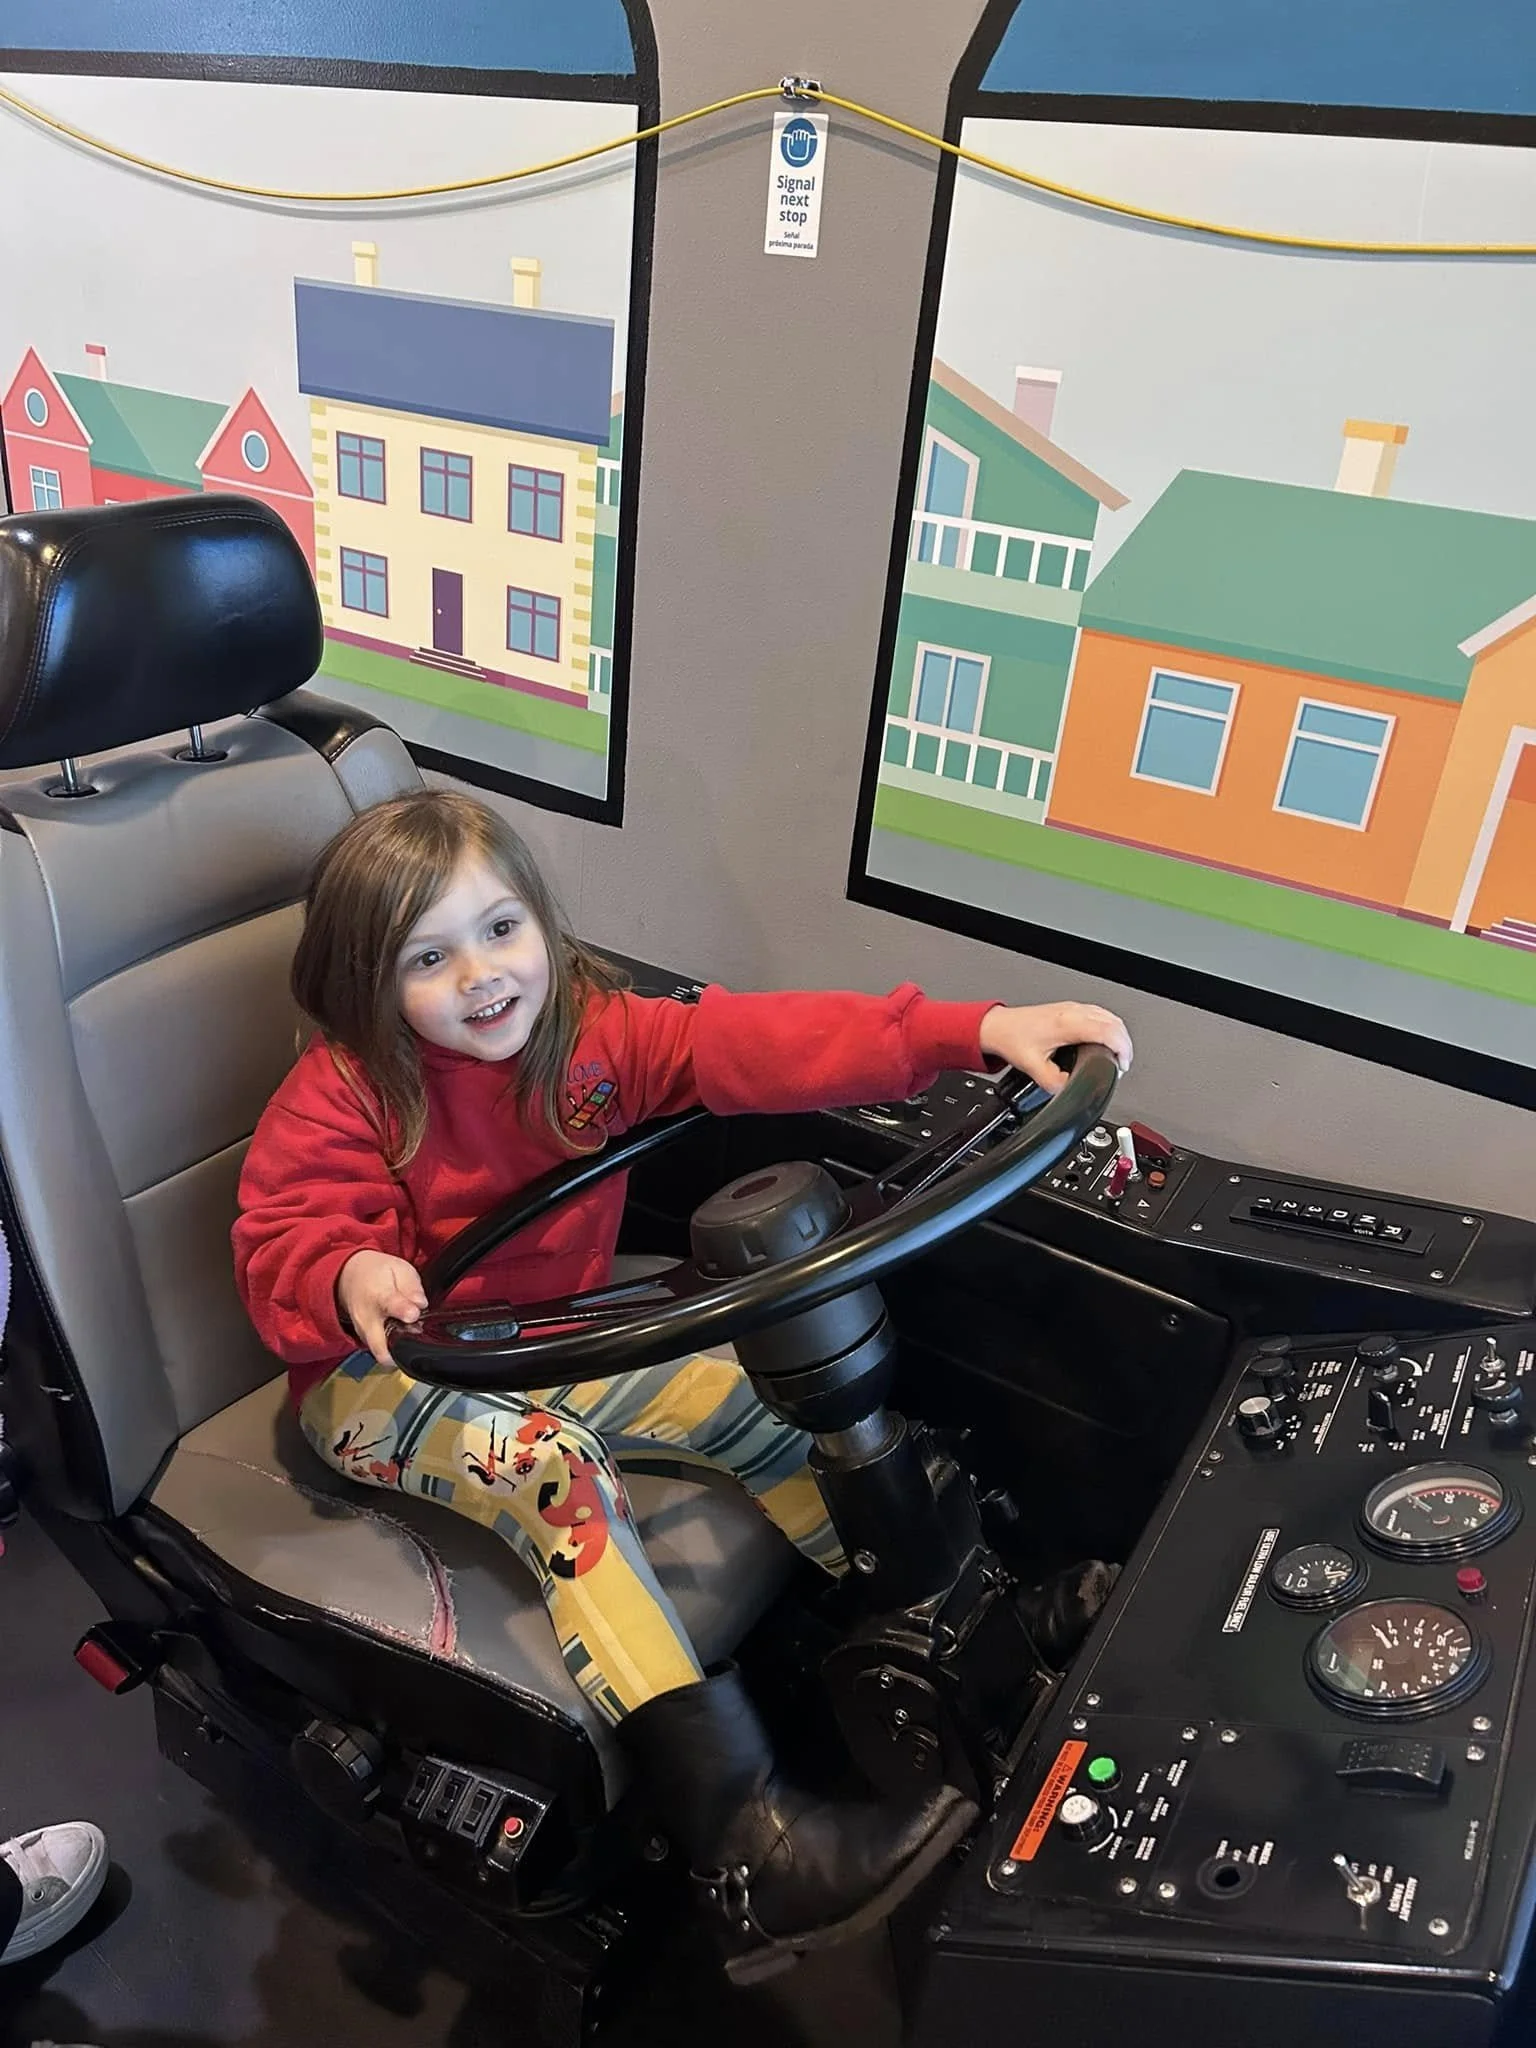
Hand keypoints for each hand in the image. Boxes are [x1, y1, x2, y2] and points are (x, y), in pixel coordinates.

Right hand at [337, 1249, 427, 1365]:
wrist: (350, 1278)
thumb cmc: (377, 1273)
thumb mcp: (399, 1269)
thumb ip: (412, 1287)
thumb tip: (421, 1304)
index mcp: (379, 1295)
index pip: (391, 1307)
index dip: (405, 1312)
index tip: (413, 1314)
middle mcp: (368, 1318)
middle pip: (380, 1348)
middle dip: (399, 1350)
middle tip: (414, 1339)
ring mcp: (363, 1332)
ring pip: (381, 1352)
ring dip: (397, 1347)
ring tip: (406, 1329)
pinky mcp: (364, 1340)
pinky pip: (380, 1350)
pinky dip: (392, 1345)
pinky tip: (398, 1331)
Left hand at [979, 1001, 1132, 1095]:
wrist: (998, 1026)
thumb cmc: (1012, 1039)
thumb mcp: (1033, 1068)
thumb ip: (1055, 1083)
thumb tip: (1070, 1091)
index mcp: (1067, 1024)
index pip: (1107, 1031)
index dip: (1122, 1049)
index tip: (1122, 1064)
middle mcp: (1072, 1011)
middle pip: (1114, 1022)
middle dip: (1124, 1045)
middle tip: (1122, 1064)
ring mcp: (1072, 1007)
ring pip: (1109, 1016)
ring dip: (1118, 1035)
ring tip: (1117, 1055)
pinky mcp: (1070, 1008)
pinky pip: (1100, 1014)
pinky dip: (1109, 1028)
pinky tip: (1106, 1040)